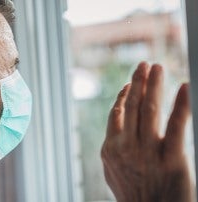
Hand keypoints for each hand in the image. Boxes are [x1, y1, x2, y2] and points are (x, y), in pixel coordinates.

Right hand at [101, 62, 192, 201]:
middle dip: (139, 82)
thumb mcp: (113, 173)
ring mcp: (147, 151)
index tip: (131, 83)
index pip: (117, 114)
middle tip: (145, 64)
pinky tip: (185, 87)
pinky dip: (181, 104)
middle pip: (133, 106)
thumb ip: (113, 149)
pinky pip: (176, 125)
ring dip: (154, 85)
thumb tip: (116, 130)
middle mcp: (126, 146)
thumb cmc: (134, 198)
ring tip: (157, 67)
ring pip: (150, 109)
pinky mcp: (171, 158)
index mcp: (110, 149)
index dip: (125, 95)